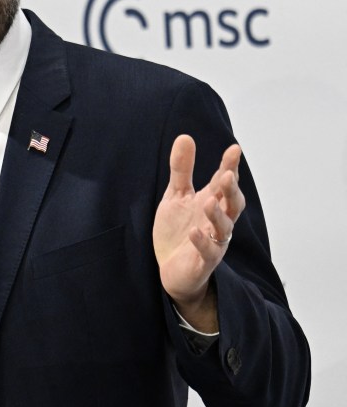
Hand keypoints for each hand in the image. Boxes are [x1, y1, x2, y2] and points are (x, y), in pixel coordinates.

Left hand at [153, 135, 244, 330]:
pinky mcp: (203, 261)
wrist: (171, 269)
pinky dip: (201, 242)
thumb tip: (185, 137)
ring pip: (224, 228)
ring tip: (208, 202)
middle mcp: (217, 221)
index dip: (229, 167)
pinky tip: (193, 232)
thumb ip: (182, 170)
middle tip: (226, 175)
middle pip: (232, 204)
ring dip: (217, 215)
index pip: (223, 183)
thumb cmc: (178, 229)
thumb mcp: (176, 196)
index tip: (234, 149)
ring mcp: (213, 242)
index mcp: (212, 203)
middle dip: (231, 191)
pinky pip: (207, 252)